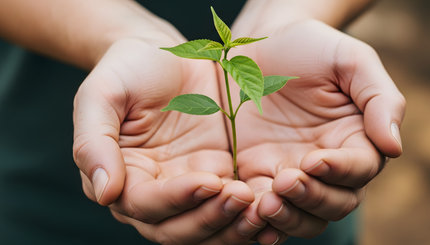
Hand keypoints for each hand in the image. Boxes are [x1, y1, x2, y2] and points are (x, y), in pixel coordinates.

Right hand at [72, 37, 257, 244]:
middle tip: (242, 198)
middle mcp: (156, 190)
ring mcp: (189, 185)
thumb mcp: (101, 96)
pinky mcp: (218, 173)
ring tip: (261, 206)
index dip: (176, 200)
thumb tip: (104, 193)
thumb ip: (94, 143)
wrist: (163, 54)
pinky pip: (233, 206)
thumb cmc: (127, 70)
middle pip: (179, 228)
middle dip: (211, 219)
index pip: (145, 206)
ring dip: (234, 225)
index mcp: (123, 177)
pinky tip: (271, 204)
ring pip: (209, 226)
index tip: (209, 181)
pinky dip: (250, 213)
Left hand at [222, 20, 404, 240]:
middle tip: (285, 182)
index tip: (315, 160)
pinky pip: (263, 207)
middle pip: (334, 202)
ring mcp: (291, 172)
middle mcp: (326, 163)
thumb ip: (379, 99)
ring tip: (265, 204)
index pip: (360, 169)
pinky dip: (259, 220)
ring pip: (302, 214)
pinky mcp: (258, 174)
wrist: (258, 47)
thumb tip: (394, 147)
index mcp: (354, 139)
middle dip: (312, 198)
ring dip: (287, 217)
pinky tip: (249, 216)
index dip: (340, 171)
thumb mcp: (350, 60)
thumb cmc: (309, 48)